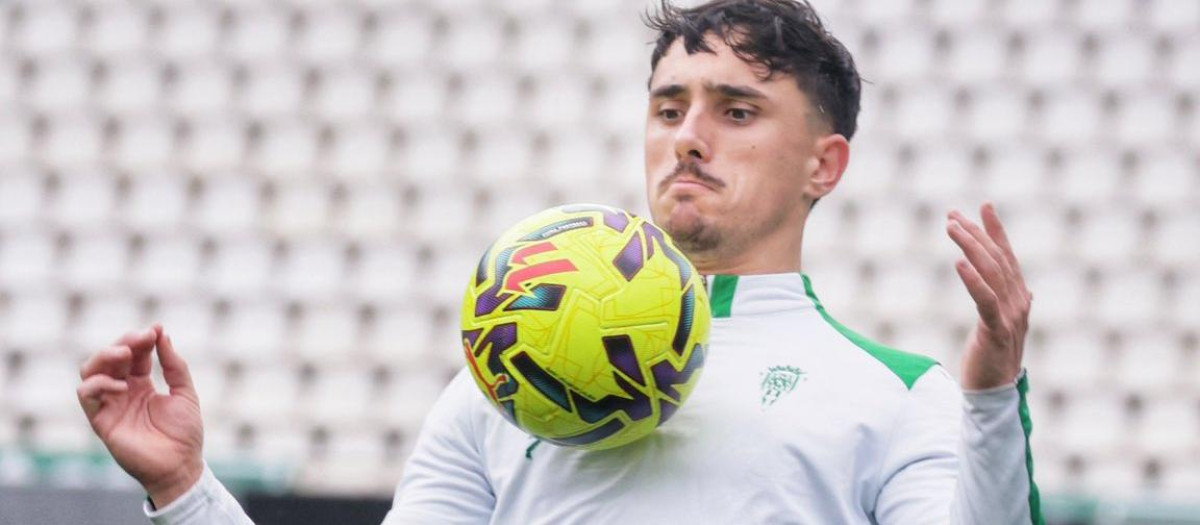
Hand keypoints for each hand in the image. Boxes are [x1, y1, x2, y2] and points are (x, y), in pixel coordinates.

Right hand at [77, 325, 203, 506]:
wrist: (180, 465)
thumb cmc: (185, 433)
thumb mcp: (185, 392)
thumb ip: (174, 365)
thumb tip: (163, 334)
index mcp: (142, 385)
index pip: (134, 355)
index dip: (141, 340)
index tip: (155, 330)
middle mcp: (122, 392)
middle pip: (109, 358)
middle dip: (123, 343)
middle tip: (141, 338)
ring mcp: (110, 405)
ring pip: (90, 371)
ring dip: (104, 356)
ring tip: (125, 354)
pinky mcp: (101, 421)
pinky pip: (86, 395)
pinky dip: (98, 383)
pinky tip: (122, 385)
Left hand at [946, 204, 1032, 390]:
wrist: (994, 394)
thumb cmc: (994, 358)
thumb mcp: (1003, 325)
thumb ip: (1012, 304)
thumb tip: (1027, 290)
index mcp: (1019, 298)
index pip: (1008, 256)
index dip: (996, 230)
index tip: (984, 206)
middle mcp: (1018, 303)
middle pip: (997, 259)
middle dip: (976, 233)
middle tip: (953, 214)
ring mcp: (1010, 317)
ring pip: (991, 273)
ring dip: (970, 247)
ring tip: (951, 228)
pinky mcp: (995, 332)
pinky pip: (985, 300)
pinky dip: (973, 280)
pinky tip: (959, 262)